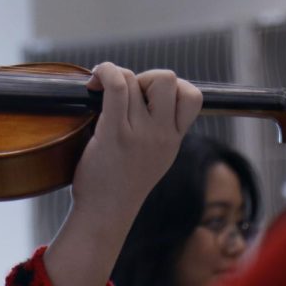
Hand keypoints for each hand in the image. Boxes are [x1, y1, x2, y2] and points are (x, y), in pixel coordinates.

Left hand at [43, 64, 200, 285]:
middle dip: (143, 77)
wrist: (105, 213)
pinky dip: (105, 72)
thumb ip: (158, 131)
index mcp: (174, 139)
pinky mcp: (115, 134)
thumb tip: (143, 96)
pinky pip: (116, 86)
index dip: (172, 86)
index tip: (147, 98)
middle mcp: (162, 134)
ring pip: (135, 80)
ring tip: (99, 93)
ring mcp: (140, 134)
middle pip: (167, 79)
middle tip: (124, 96)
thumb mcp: (154, 157)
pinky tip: (93, 81)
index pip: (192, 96)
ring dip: (115, 78)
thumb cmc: (119, 184)